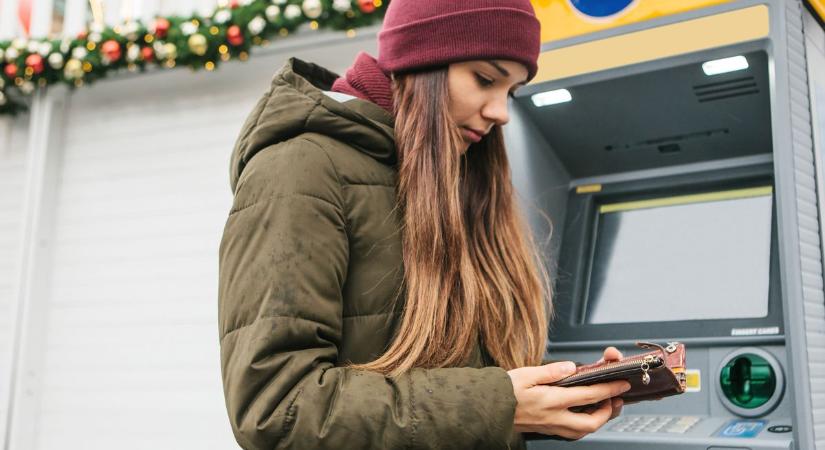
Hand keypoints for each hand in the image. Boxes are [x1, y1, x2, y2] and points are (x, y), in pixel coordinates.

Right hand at [507, 361, 630, 439]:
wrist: (487, 409)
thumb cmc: (503, 391)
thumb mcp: (526, 373)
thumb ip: (550, 371)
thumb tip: (571, 367)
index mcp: (551, 400)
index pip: (589, 395)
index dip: (609, 389)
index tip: (621, 383)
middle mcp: (554, 417)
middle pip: (592, 422)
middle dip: (608, 411)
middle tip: (615, 399)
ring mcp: (550, 426)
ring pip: (583, 430)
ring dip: (597, 420)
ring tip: (603, 407)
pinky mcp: (546, 428)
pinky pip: (572, 432)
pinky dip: (584, 425)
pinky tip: (583, 415)